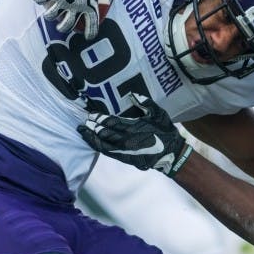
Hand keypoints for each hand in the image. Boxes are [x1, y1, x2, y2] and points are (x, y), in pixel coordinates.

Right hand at [32, 0, 125, 38]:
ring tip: (50, 15)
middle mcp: (75, 7)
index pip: (92, 26)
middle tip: (63, 26)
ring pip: (52, 16)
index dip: (91, 33)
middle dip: (64, 27)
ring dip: (50, 16)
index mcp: (89, 5)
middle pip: (67, 25)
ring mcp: (62, 0)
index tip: (88, 36)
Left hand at [77, 93, 192, 176]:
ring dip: (91, 138)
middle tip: (83, 122)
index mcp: (134, 127)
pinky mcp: (125, 158)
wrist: (171, 153)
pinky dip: (98, 146)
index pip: (111, 123)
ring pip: (103, 145)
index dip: (100, 119)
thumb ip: (146, 103)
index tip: (91, 115)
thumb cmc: (165, 131)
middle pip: (104, 134)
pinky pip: (108, 153)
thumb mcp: (158, 113)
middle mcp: (127, 140)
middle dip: (92, 127)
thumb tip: (133, 94)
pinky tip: (92, 142)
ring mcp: (125, 151)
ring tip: (82, 132)